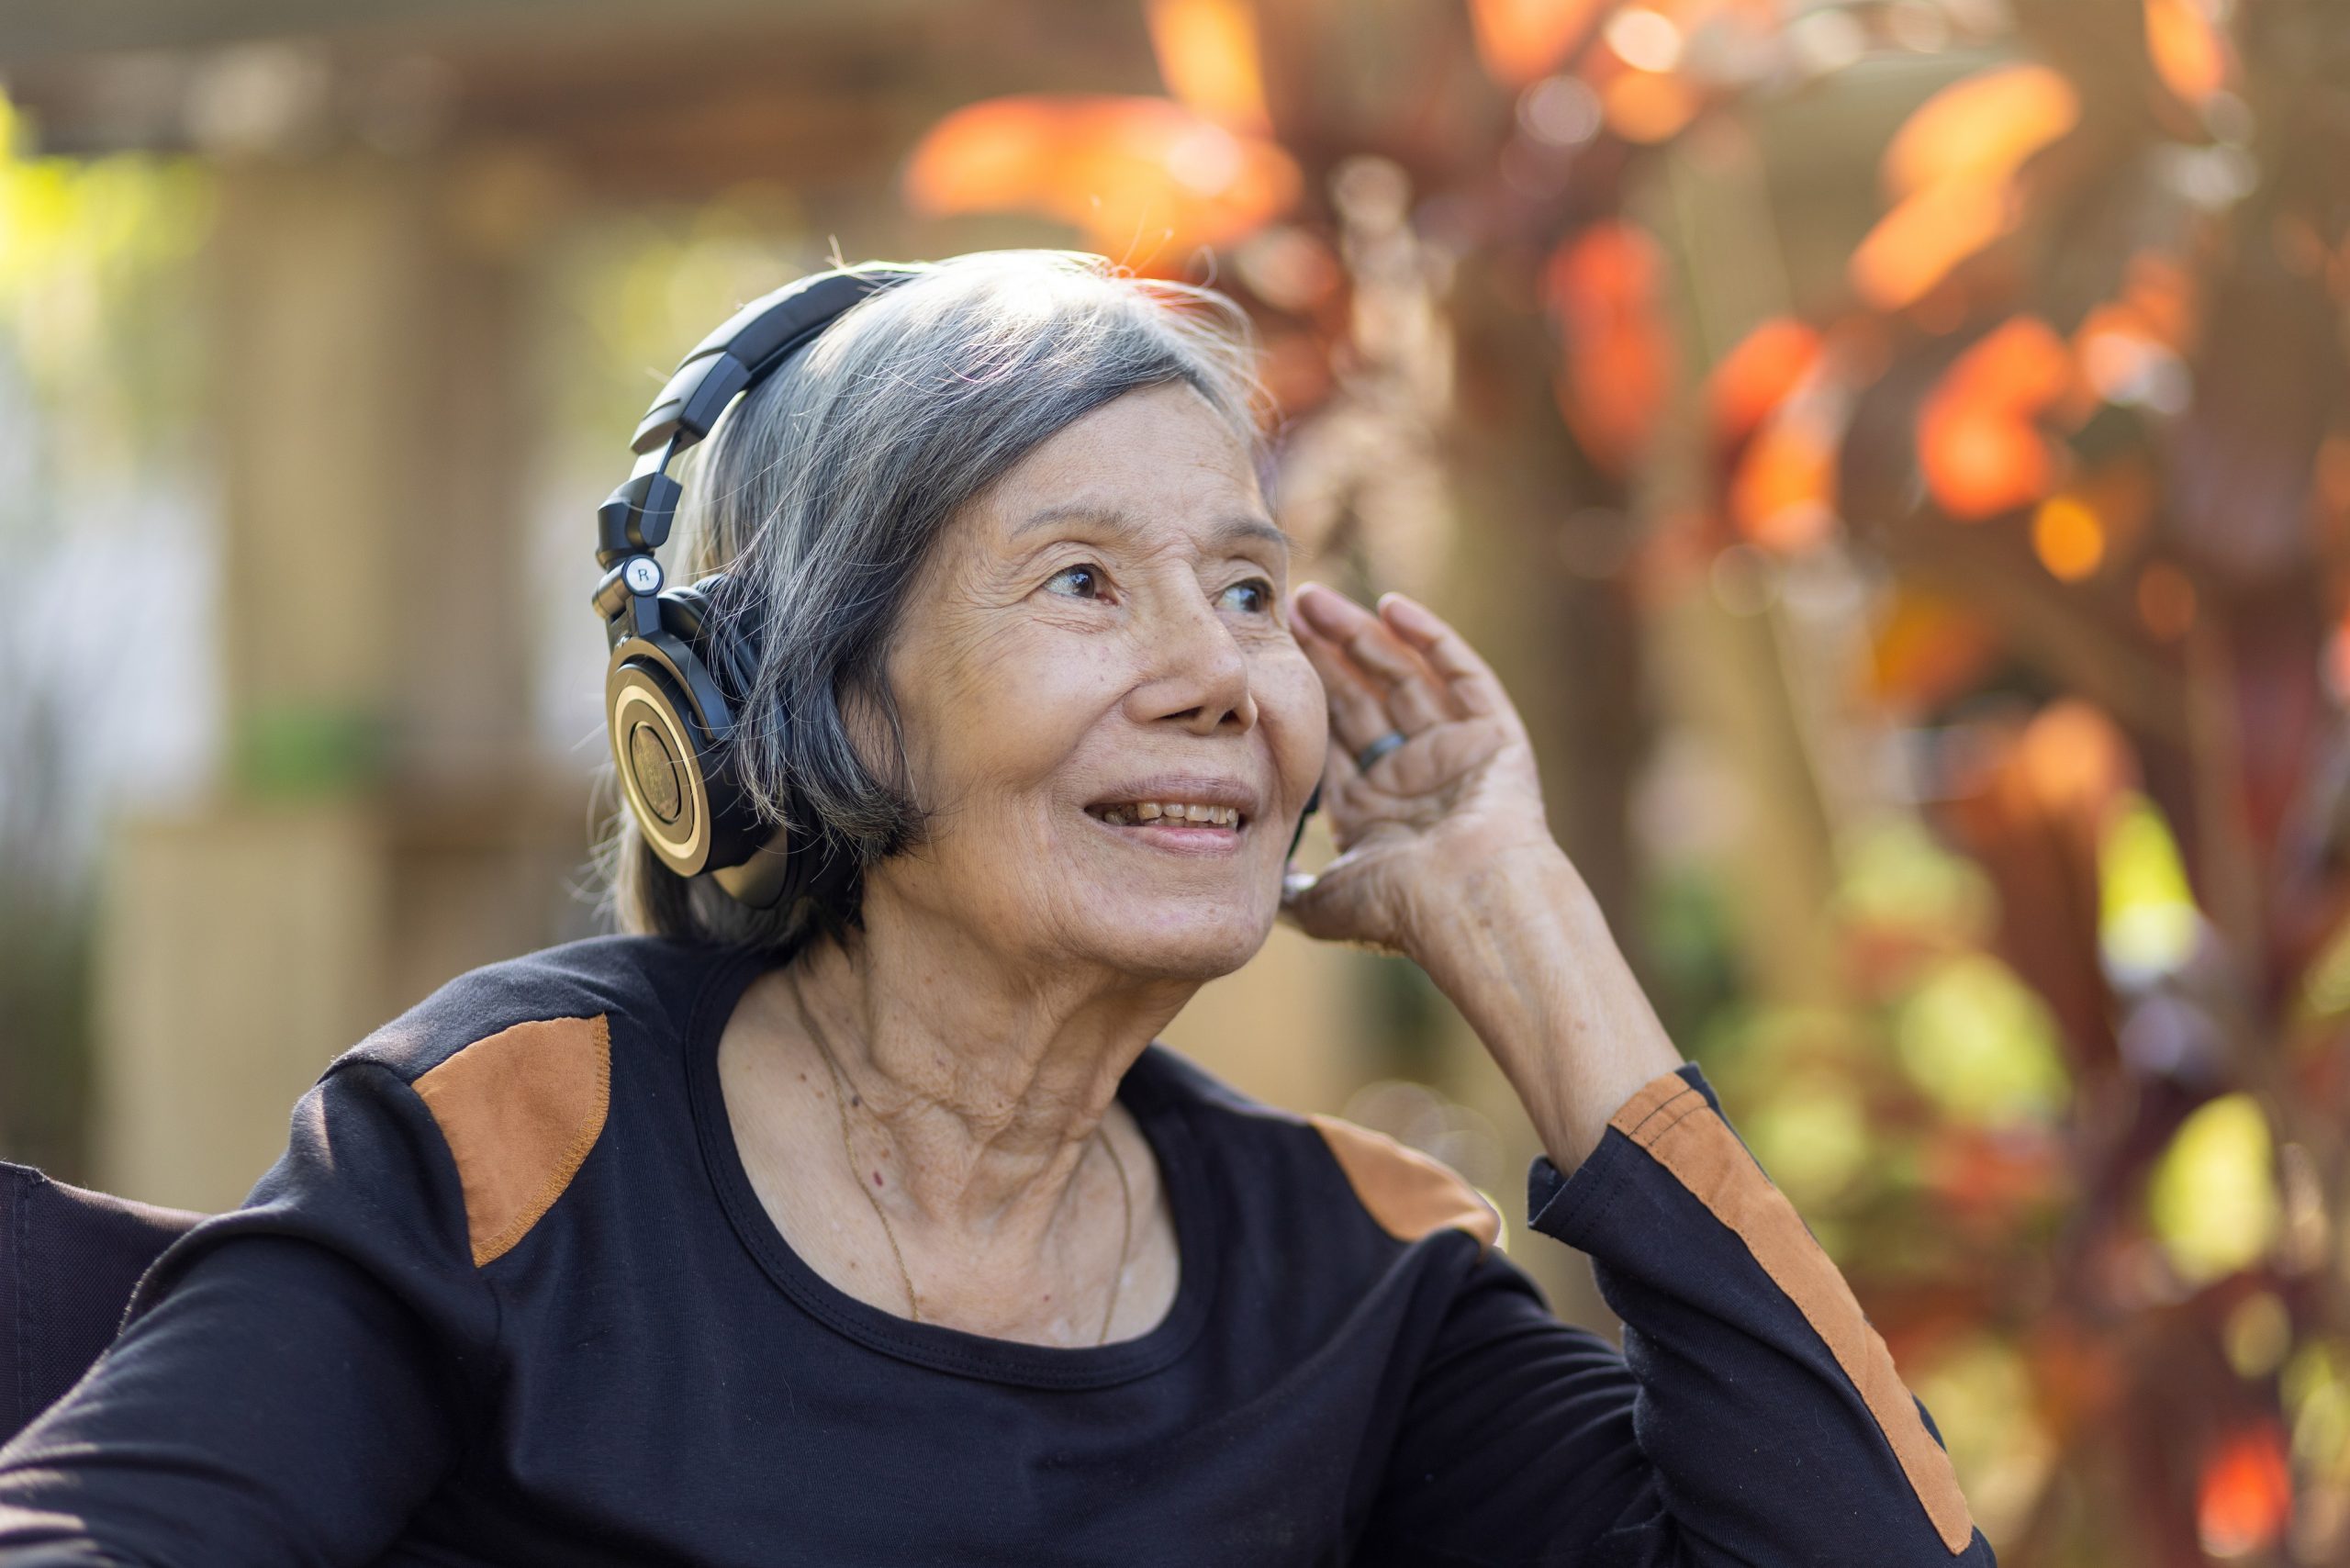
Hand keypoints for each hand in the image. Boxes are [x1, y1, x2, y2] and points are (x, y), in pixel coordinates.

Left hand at [1279, 582, 1568, 959]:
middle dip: (1325, 652)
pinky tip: (1391, 606)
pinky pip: (1462, 675)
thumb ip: (1286, 887)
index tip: (1268, 652)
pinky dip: (1431, 639)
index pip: (1330, 734)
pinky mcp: (1495, 737)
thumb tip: (1250, 884)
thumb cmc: (1397, 910)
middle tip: (1288, 607)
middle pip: (1362, 697)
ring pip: (1404, 676)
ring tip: (1317, 599)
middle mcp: (1412, 776)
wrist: (1469, 909)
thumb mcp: (1321, 901)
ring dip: (1362, 635)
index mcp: (1372, 809)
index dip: (1302, 691)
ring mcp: (1455, 754)